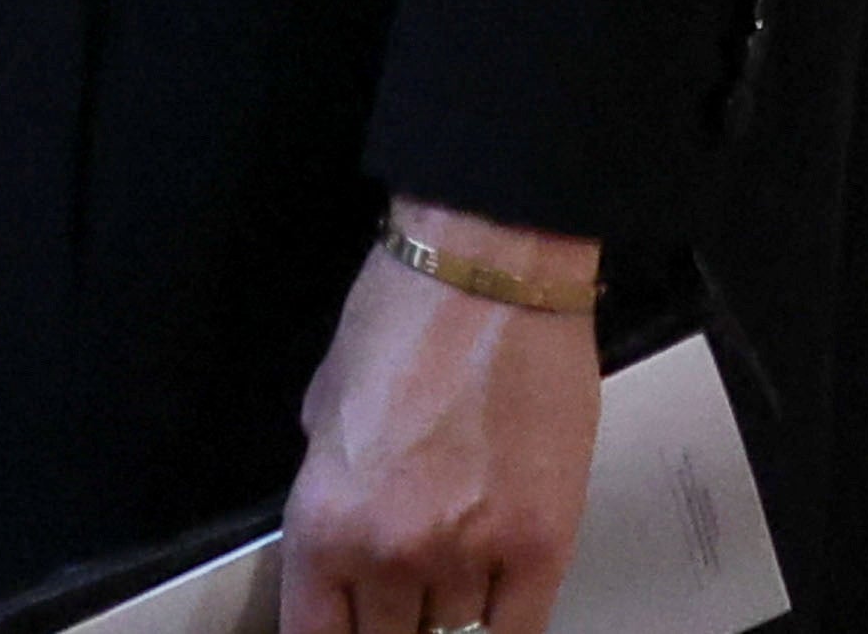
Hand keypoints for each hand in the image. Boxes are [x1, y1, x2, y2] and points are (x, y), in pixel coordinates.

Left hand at [281, 214, 601, 633]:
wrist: (489, 270)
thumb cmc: (402, 316)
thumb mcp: (324, 407)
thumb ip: (331, 492)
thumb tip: (341, 549)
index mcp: (324, 518)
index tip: (344, 628)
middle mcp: (392, 552)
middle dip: (390, 625)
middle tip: (399, 598)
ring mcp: (471, 556)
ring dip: (446, 619)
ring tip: (447, 579)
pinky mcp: (543, 548)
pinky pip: (519, 632)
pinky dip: (501, 626)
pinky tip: (492, 607)